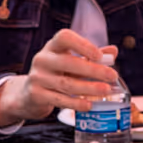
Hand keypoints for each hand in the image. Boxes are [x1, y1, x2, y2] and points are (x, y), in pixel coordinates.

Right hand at [0, 30, 118, 122]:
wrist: (29, 94)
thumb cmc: (56, 74)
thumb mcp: (71, 62)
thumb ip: (90, 56)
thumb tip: (113, 51)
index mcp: (52, 47)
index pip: (65, 37)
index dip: (83, 45)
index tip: (99, 55)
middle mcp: (42, 59)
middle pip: (68, 62)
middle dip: (93, 70)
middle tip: (112, 76)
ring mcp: (37, 77)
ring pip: (66, 83)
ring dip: (89, 87)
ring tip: (106, 90)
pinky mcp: (36, 95)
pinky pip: (59, 99)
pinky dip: (76, 103)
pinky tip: (89, 104)